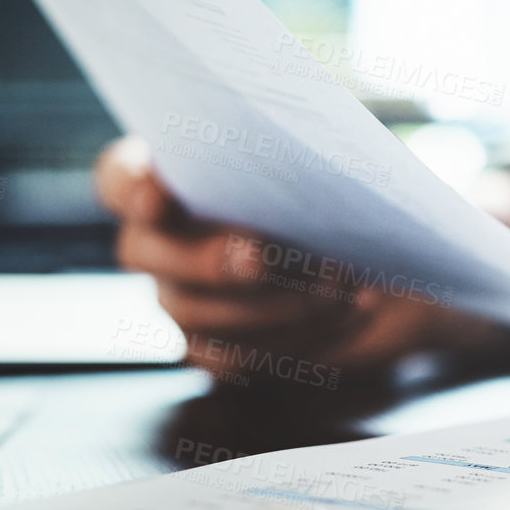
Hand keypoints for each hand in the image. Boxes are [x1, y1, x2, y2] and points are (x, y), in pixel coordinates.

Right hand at [94, 137, 501, 382]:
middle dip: (207, 257)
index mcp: (174, 176)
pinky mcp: (216, 349)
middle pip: (144, 254)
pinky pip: (234, 357)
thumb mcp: (330, 160)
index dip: (131, 187)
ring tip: (336, 281)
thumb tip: (307, 157)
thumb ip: (299, 153)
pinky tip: (348, 309)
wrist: (388, 257)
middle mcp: (159, 241)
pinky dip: (297, 336)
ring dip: (270, 301)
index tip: (158, 196)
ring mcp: (181, 300)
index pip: (121, 179)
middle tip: (261, 256)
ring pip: (193, 313)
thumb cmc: (345, 192)